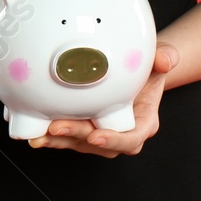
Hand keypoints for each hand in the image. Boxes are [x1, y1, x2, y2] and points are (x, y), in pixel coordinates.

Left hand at [28, 42, 178, 156]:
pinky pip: (66, 138)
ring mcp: (100, 134)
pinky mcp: (83, 131)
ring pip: (78, 144)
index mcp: (143, 123)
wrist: (135, 72)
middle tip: (57, 126)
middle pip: (98, 144)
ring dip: (58, 140)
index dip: (114, 141)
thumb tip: (166, 60)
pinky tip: (34, 130)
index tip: (96, 136)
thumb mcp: (160, 58)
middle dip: (76, 136)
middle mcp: (120, 135)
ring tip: (39, 132)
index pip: (130, 139)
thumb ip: (166, 56)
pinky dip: (49, 136)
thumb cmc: (148, 68)